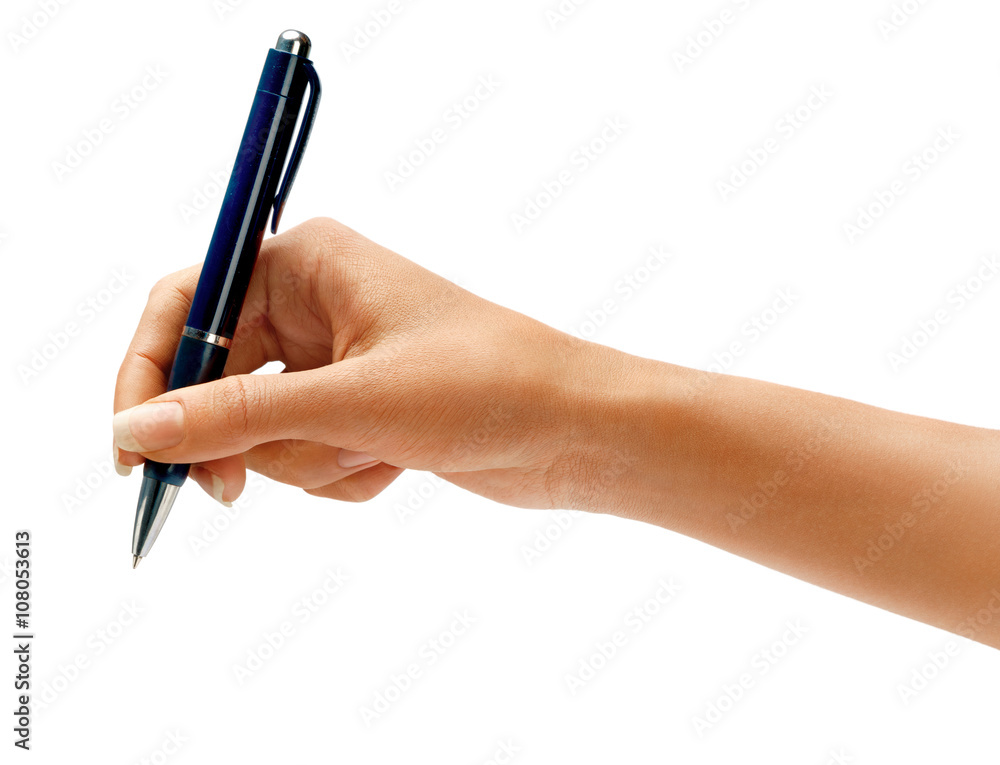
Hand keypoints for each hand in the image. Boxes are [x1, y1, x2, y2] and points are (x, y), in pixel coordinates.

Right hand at [113, 217, 613, 507]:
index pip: (186, 303)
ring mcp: (335, 363)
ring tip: (377, 452)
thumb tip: (136, 432)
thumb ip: (237, 415)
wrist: (575, 431)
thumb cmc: (485, 385)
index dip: (149, 373)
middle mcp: (314, 304)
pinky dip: (341, 475)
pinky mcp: (357, 412)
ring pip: (262, 433)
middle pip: (216, 380)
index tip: (131, 447)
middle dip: (243, 439)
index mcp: (307, 261)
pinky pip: (305, 459)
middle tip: (233, 492)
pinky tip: (397, 465)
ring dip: (312, 461)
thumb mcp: (351, 401)